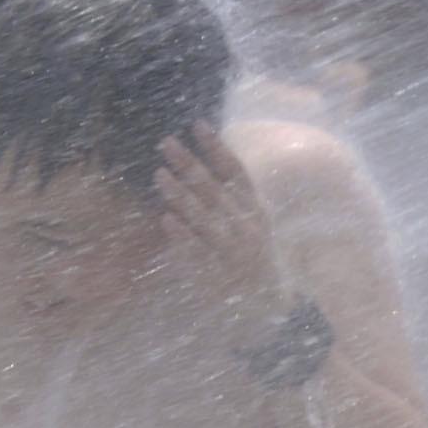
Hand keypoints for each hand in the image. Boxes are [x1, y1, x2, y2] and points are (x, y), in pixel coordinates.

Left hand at [155, 125, 297, 345]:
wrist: (268, 301)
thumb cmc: (256, 252)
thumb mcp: (255, 219)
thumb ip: (235, 193)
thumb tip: (210, 158)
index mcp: (255, 208)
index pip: (236, 172)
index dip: (217, 148)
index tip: (197, 125)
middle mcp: (246, 226)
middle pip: (215, 190)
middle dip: (189, 165)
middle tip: (165, 143)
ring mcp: (233, 250)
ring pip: (205, 218)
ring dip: (181, 196)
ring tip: (159, 175)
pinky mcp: (219, 272)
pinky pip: (198, 252)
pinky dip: (183, 237)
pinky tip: (166, 220)